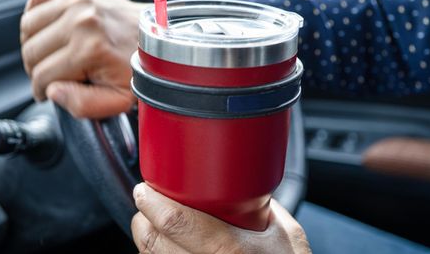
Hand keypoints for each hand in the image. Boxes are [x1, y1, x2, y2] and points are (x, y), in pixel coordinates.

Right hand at [20, 0, 144, 117]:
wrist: (154, 37)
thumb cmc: (137, 68)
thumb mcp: (118, 99)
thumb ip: (83, 104)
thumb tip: (52, 91)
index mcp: (90, 48)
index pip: (42, 76)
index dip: (43, 90)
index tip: (51, 91)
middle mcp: (82, 19)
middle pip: (31, 51)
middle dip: (38, 68)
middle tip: (53, 73)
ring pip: (28, 27)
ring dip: (34, 43)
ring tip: (52, 52)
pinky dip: (37, 15)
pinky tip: (51, 29)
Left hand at [131, 183, 310, 253]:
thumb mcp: (285, 231)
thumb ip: (261, 205)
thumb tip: (240, 182)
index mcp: (229, 249)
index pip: (175, 221)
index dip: (152, 202)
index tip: (146, 189)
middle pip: (153, 241)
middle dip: (144, 217)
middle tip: (148, 202)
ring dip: (147, 237)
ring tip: (153, 222)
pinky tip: (166, 246)